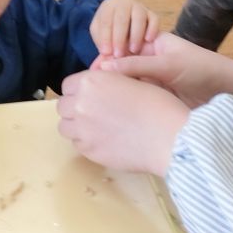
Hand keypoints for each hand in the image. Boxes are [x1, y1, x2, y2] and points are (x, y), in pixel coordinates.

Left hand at [57, 70, 187, 175]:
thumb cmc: (157, 105)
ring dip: (77, 126)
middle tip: (94, 114)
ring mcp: (82, 129)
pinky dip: (86, 143)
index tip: (91, 97)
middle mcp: (80, 103)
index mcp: (91, 82)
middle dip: (75, 108)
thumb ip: (108, 81)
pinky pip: (77, 144)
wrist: (169, 137)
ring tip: (96, 129)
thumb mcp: (131, 81)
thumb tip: (99, 85)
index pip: (68, 85)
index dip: (79, 91)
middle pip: (63, 106)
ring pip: (65, 127)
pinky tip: (104, 141)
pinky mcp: (88, 151)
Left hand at [89, 0, 158, 60]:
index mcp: (108, 7)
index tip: (106, 53)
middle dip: (119, 37)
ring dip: (135, 34)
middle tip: (118, 55)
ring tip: (133, 50)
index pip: (105, 20)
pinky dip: (152, 28)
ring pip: (138, 17)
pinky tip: (148, 41)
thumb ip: (101, 51)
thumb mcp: (102, 39)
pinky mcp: (152, 14)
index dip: (105, 37)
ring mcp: (139, 7)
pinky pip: (154, 19)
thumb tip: (95, 69)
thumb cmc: (111, 33)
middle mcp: (124, 3)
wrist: (125, 23)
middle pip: (121, 18)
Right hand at [96, 32, 232, 108]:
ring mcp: (153, 79)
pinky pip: (137, 96)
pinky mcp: (157, 96)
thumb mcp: (168, 65)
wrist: (229, 91)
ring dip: (114, 90)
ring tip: (96, 101)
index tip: (90, 73)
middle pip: (122, 67)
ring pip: (128, 83)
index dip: (106, 59)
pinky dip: (125, 100)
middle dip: (105, 76)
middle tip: (87, 89)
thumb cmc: (201, 69)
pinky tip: (113, 108)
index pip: (122, 49)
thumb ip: (137, 65)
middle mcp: (149, 60)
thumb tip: (104, 66)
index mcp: (152, 44)